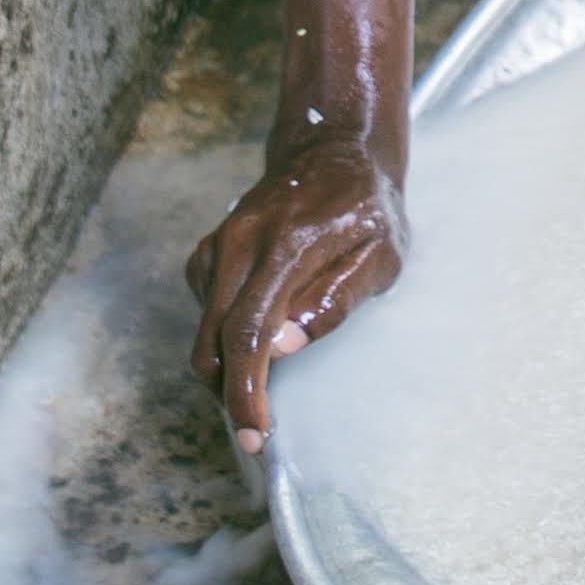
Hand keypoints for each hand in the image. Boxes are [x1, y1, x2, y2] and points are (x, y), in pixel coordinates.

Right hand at [185, 132, 403, 453]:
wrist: (334, 149)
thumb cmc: (368, 208)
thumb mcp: (381, 255)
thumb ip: (335, 300)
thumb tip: (282, 346)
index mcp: (288, 245)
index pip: (248, 331)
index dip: (245, 391)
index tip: (254, 435)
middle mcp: (241, 242)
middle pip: (211, 339)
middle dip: (228, 394)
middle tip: (258, 427)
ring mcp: (220, 244)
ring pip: (202, 328)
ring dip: (224, 368)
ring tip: (261, 386)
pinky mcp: (210, 250)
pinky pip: (204, 309)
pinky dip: (221, 336)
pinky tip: (257, 335)